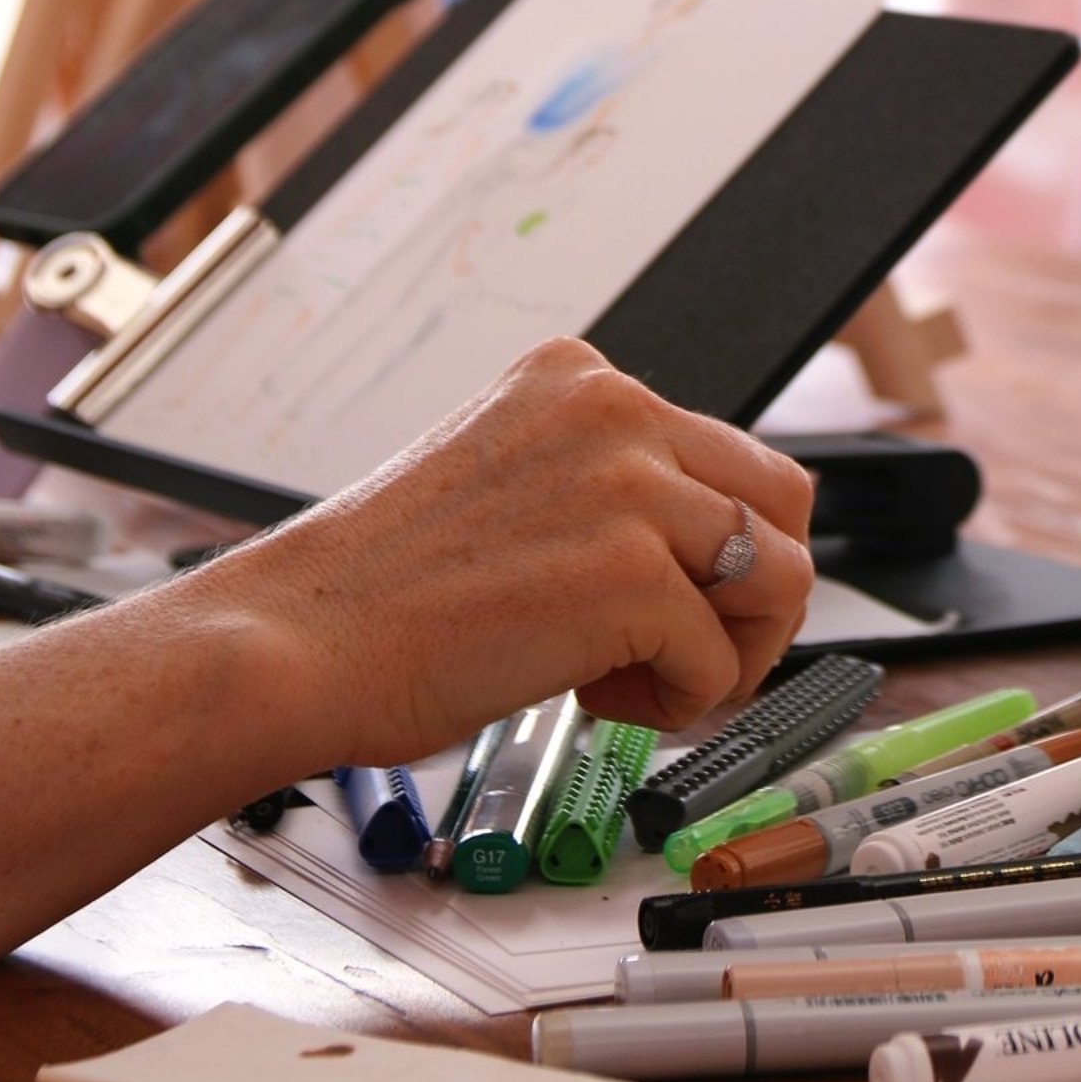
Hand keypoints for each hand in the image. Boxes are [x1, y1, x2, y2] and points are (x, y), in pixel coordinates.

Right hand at [203, 338, 813, 765]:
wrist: (297, 640)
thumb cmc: (380, 592)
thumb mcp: (508, 481)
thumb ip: (600, 485)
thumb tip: (701, 547)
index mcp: (580, 377)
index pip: (721, 454)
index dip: (706, 549)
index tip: (652, 600)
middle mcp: (616, 407)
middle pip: (784, 497)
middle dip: (755, 593)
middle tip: (690, 653)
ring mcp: (630, 483)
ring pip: (781, 574)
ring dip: (727, 653)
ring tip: (643, 685)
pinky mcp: (633, 570)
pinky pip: (717, 656)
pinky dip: (678, 704)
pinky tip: (595, 702)